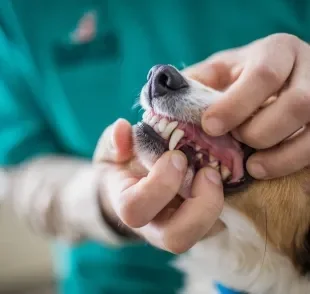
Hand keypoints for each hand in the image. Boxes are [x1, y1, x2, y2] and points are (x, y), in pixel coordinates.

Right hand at [93, 119, 224, 252]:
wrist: (135, 187)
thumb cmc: (125, 167)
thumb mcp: (114, 150)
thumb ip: (115, 140)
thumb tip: (122, 129)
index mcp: (128, 206)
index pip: (136, 209)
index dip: (159, 185)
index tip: (176, 156)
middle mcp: (155, 226)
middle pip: (176, 239)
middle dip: (198, 205)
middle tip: (208, 172)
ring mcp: (179, 228)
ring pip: (203, 235)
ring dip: (216, 204)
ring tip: (216, 173)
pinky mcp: (201, 225)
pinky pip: (220, 223)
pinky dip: (229, 201)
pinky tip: (226, 176)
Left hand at [186, 33, 309, 179]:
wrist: (279, 75)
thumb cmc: (243, 75)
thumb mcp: (221, 70)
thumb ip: (198, 80)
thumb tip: (165, 99)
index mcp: (277, 51)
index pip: (264, 75)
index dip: (235, 105)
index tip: (210, 126)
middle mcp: (307, 69)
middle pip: (297, 104)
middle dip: (259, 130)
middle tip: (236, 141)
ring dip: (279, 154)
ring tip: (251, 166)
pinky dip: (290, 163)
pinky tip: (265, 168)